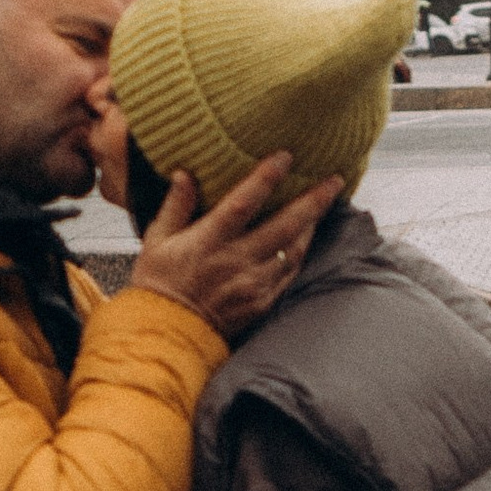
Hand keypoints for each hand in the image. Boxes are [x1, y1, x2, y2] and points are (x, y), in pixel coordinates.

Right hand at [131, 154, 343, 337]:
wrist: (167, 334)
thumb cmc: (158, 284)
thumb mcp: (156, 241)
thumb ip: (175, 206)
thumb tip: (184, 174)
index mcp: (208, 241)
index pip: (243, 203)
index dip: (266, 178)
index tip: (285, 157)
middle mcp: (235, 262)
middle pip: (285, 226)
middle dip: (313, 201)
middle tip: (334, 180)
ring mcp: (253, 284)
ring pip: (294, 250)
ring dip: (312, 225)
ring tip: (325, 203)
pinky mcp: (262, 302)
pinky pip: (290, 274)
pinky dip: (301, 253)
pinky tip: (307, 238)